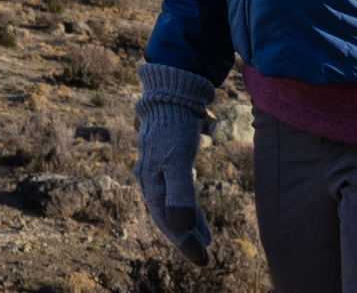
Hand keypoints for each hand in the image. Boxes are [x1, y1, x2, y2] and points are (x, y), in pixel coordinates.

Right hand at [134, 62, 215, 263]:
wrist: (170, 96)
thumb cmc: (174, 128)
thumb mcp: (178, 160)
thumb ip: (179, 193)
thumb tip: (182, 226)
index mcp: (150, 183)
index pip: (165, 220)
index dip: (182, 242)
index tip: (200, 258)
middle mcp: (151, 181)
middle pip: (167, 218)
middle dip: (184, 240)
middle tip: (204, 260)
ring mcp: (159, 173)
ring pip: (173, 209)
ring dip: (188, 229)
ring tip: (205, 245)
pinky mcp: (170, 166)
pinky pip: (179, 196)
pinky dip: (190, 212)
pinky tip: (200, 224)